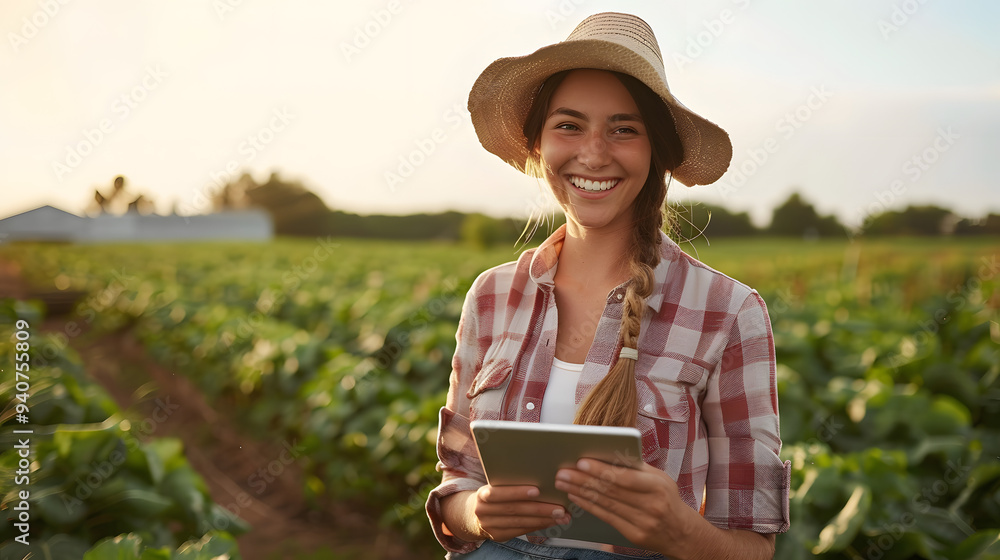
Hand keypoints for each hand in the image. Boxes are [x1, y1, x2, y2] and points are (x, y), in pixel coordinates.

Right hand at [465, 484, 571, 541]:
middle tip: (560, 508)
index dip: (517, 492)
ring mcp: (490, 526)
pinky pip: (521, 531)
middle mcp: (483, 511)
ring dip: (543, 519)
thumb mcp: (495, 486)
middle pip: (514, 510)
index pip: (499, 493)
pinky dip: (538, 526)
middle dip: (539, 509)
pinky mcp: (498, 536)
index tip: (537, 490)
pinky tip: (550, 521)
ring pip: (520, 522)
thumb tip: (540, 477)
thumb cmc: (493, 495)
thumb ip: (509, 483)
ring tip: (561, 516)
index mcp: (482, 494)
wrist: (472, 515)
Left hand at [554, 459, 693, 553]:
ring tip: (563, 482)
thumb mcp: (660, 479)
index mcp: (658, 486)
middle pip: (611, 491)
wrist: (682, 532)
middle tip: (563, 471)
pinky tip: (576, 496)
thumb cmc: (667, 498)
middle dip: (583, 480)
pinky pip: (607, 517)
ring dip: (581, 492)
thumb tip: (608, 454)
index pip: (625, 477)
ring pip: (606, 504)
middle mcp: (651, 505)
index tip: (581, 461)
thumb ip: (636, 468)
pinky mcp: (634, 535)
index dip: (602, 470)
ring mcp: (643, 522)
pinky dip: (589, 505)